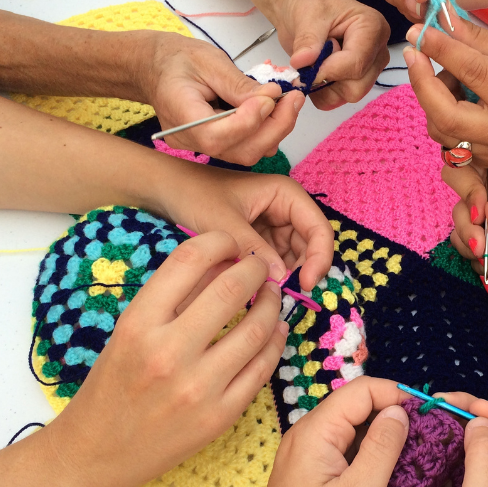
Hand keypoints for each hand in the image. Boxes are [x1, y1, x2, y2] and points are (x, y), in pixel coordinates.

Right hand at [45, 232, 287, 486]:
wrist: (95, 454)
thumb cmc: (111, 386)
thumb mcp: (129, 332)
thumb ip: (173, 298)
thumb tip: (223, 261)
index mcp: (138, 324)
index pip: (189, 260)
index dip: (219, 242)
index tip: (232, 244)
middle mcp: (168, 353)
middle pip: (231, 289)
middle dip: (255, 268)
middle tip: (260, 266)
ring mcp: (198, 387)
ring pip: (257, 329)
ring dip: (272, 304)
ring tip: (272, 295)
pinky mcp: (220, 416)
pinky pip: (262, 368)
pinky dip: (275, 342)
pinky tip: (275, 330)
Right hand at [140, 32, 303, 165]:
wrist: (157, 68)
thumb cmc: (178, 60)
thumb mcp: (209, 61)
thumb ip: (240, 84)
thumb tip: (273, 96)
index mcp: (180, 116)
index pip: (218, 134)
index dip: (250, 120)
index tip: (273, 95)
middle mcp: (190, 141)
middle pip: (240, 150)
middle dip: (275, 127)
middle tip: (294, 100)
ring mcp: (202, 147)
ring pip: (247, 153)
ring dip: (275, 130)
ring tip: (289, 103)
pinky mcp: (216, 146)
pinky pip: (245, 147)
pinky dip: (266, 132)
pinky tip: (276, 111)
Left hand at [154, 165, 334, 292]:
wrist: (167, 191)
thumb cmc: (194, 194)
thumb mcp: (223, 222)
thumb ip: (252, 248)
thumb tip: (281, 279)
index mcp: (285, 194)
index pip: (319, 228)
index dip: (320, 257)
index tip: (306, 283)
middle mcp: (285, 210)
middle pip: (310, 246)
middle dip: (304, 270)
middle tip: (287, 296)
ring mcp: (274, 227)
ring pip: (295, 258)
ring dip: (288, 276)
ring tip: (270, 293)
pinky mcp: (261, 241)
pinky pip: (276, 262)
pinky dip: (272, 276)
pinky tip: (259, 289)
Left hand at [267, 0, 390, 109]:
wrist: (301, 7)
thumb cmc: (308, 3)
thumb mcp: (306, 15)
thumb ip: (307, 40)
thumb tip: (302, 62)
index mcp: (373, 28)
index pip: (356, 64)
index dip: (328, 70)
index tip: (303, 65)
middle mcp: (377, 51)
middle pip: (358, 85)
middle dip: (328, 78)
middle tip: (310, 60)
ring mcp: (370, 68)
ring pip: (349, 95)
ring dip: (324, 86)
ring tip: (314, 62)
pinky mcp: (357, 81)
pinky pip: (340, 99)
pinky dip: (322, 92)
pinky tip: (315, 73)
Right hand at [392, 395, 487, 486]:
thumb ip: (486, 459)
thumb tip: (481, 420)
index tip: (477, 408)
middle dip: (472, 414)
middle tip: (443, 404)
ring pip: (467, 446)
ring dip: (449, 427)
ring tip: (426, 415)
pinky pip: (443, 462)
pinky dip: (431, 446)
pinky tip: (415, 440)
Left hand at [403, 16, 487, 165]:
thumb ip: (472, 38)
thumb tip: (436, 18)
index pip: (473, 72)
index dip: (441, 50)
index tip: (419, 31)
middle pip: (447, 116)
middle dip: (422, 83)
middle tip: (413, 54)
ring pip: (441, 129)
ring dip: (432, 99)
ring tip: (450, 77)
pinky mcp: (485, 162)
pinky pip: (447, 139)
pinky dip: (441, 114)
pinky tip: (455, 97)